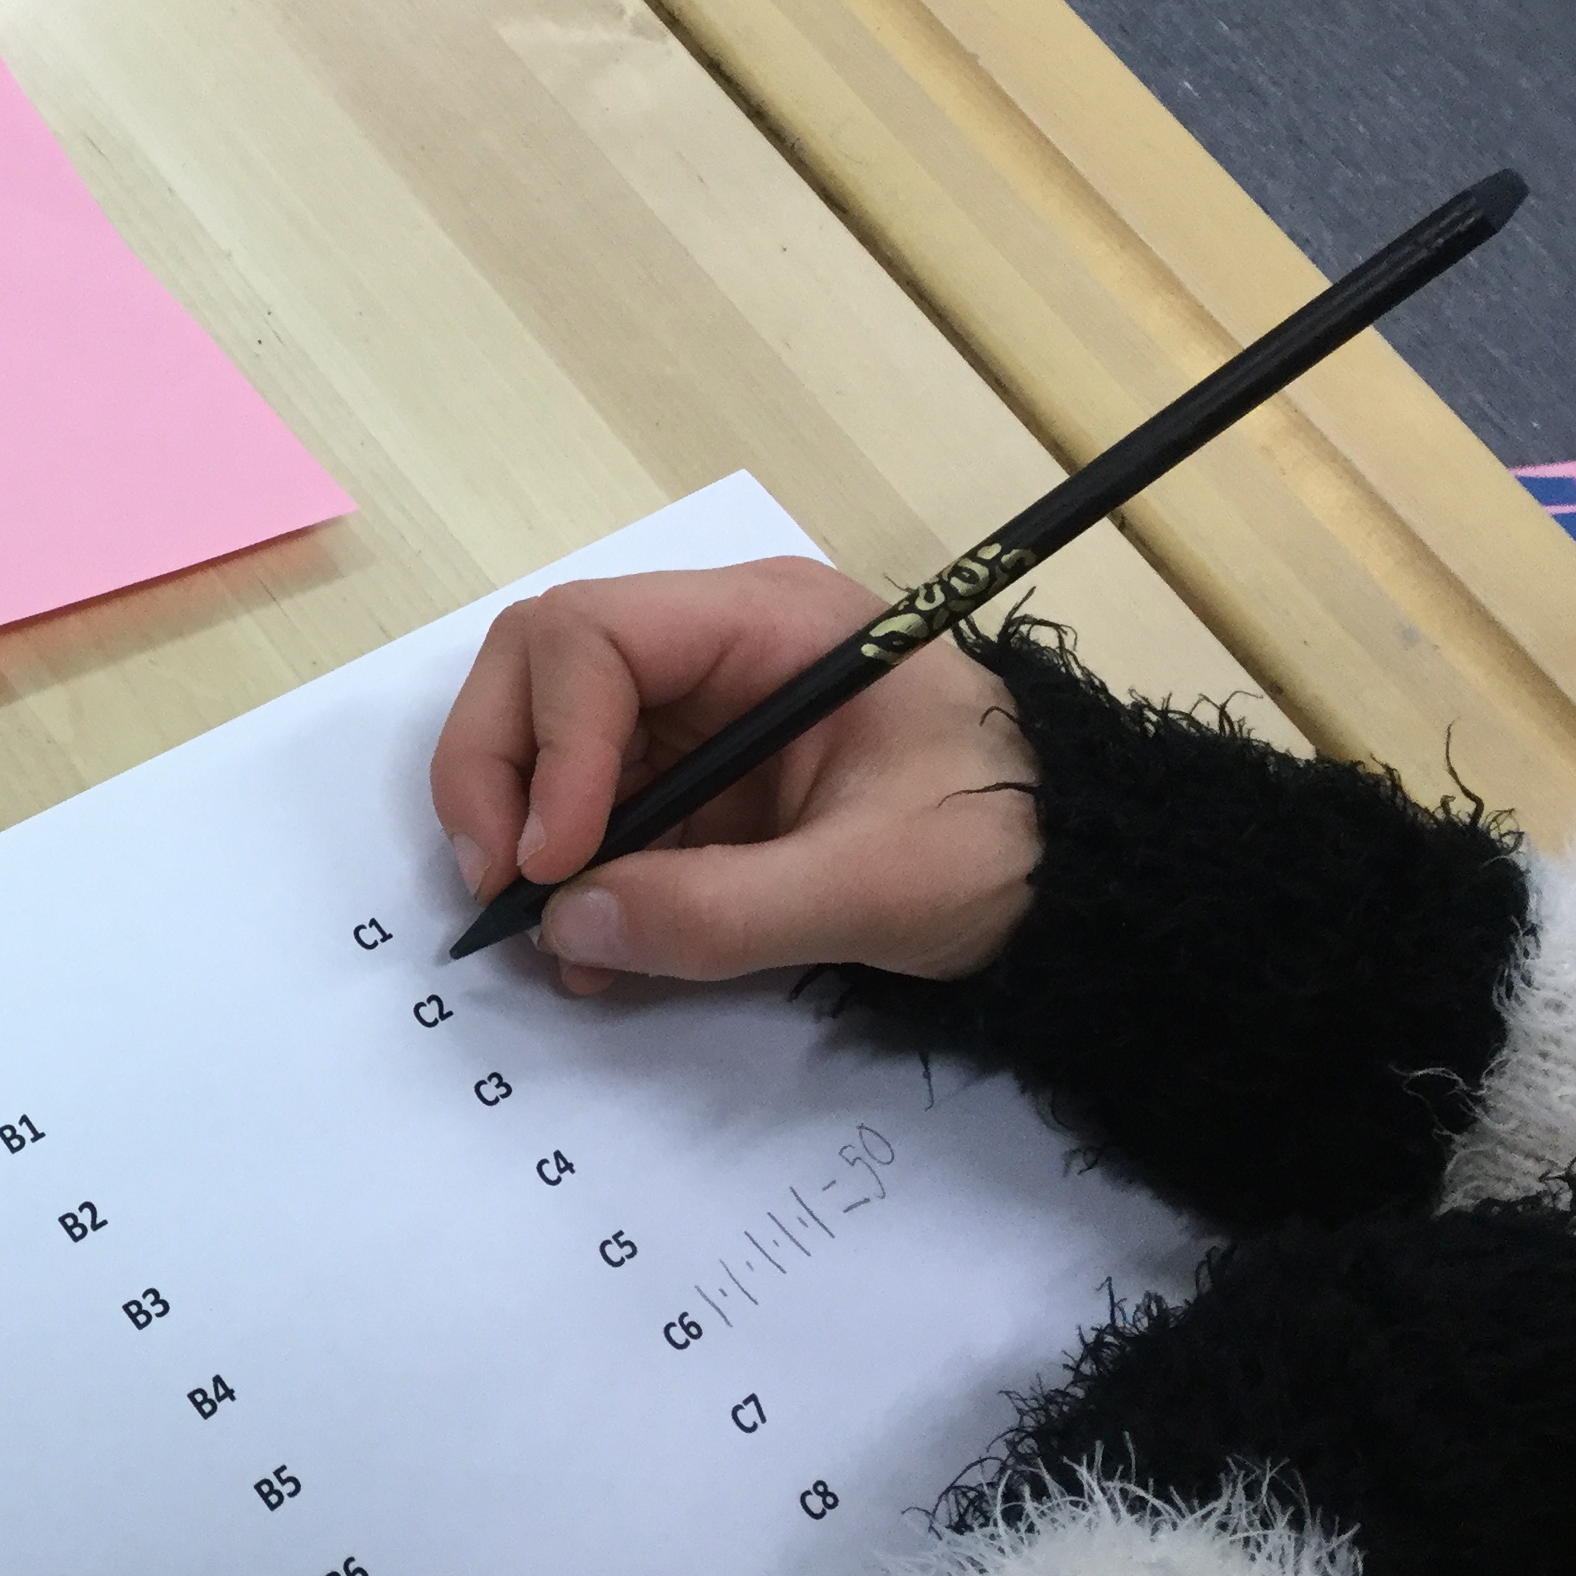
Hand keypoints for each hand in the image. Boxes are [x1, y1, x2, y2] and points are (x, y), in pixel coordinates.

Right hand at [430, 558, 1041, 993]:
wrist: (1077, 877)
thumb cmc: (1005, 844)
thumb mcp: (879, 886)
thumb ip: (722, 912)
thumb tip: (569, 926)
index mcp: (767, 625)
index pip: (591, 639)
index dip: (549, 746)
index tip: (553, 861)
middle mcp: (713, 648)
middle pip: (537, 668)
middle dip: (497, 773)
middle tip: (503, 884)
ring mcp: (695, 715)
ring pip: (544, 739)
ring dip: (521, 835)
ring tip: (551, 937)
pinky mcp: (694, 785)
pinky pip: (591, 814)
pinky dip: (569, 882)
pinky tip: (592, 950)